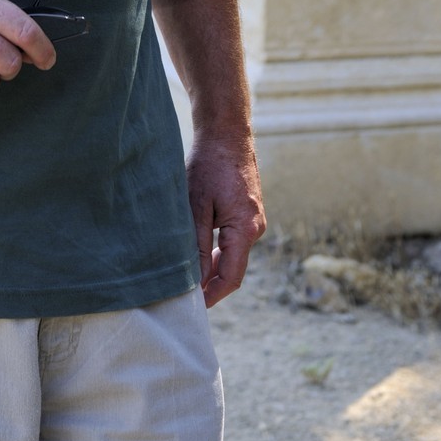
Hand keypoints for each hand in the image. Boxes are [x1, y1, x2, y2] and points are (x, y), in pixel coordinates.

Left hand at [186, 132, 266, 307]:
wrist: (226, 132)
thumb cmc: (209, 165)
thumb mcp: (197, 205)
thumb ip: (198, 245)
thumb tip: (197, 280)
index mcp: (245, 229)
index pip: (231, 276)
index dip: (213, 295)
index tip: (194, 308)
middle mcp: (256, 227)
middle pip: (233, 267)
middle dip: (211, 283)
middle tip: (184, 293)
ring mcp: (254, 219)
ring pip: (233, 253)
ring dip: (213, 265)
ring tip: (187, 272)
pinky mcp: (248, 211)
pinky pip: (234, 239)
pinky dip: (218, 249)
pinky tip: (199, 248)